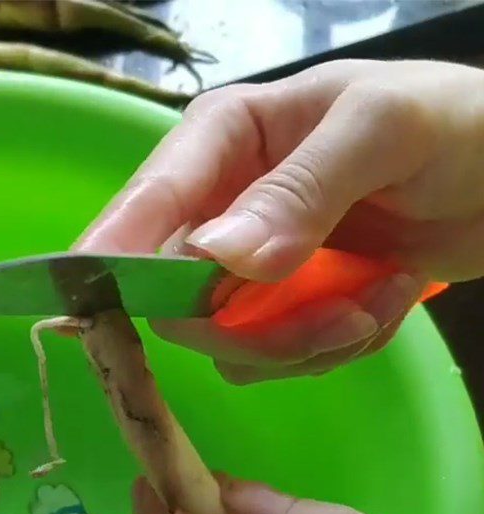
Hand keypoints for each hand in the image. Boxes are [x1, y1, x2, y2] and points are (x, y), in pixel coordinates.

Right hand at [78, 60, 483, 382]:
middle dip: (255, 329)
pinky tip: (382, 302)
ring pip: (226, 343)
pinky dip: (331, 348)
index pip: (146, 206)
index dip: (114, 258)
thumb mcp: (383, 132)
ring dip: (306, 342)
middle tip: (340, 321)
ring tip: (380, 299)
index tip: (95, 309)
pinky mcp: (279, 308)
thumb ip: (301, 189)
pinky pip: (272, 359)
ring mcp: (246, 267)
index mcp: (221, 142)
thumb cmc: (455, 125)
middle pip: (180, 300)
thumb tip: (214, 257)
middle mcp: (217, 208)